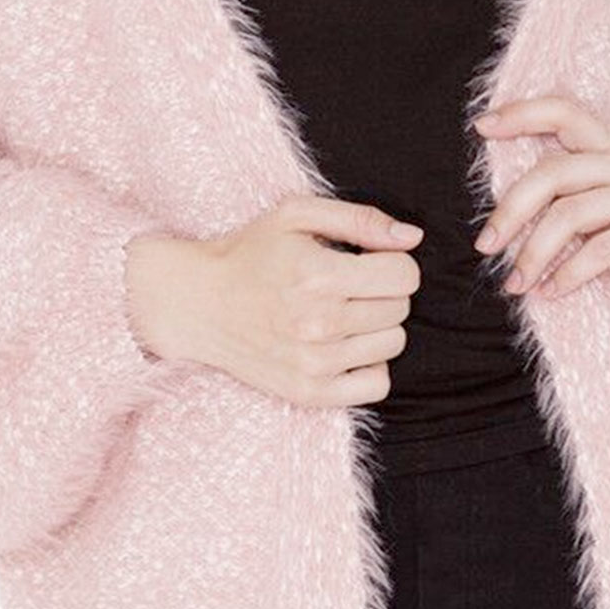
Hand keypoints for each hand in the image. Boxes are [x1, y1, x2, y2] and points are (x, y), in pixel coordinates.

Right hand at [126, 197, 425, 408]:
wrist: (197, 304)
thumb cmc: (250, 253)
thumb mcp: (296, 215)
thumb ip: (360, 219)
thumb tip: (412, 237)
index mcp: (318, 275)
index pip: (404, 276)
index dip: (392, 262)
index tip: (368, 260)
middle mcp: (319, 324)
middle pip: (400, 308)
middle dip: (382, 290)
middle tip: (347, 284)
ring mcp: (315, 364)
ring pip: (393, 343)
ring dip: (376, 325)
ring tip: (341, 312)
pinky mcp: (309, 393)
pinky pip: (378, 384)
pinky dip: (369, 364)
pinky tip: (344, 345)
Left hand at [472, 94, 609, 308]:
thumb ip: (585, 198)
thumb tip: (517, 217)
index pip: (566, 112)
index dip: (523, 113)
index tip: (482, 126)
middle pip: (553, 172)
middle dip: (510, 210)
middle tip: (486, 245)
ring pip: (571, 215)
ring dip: (534, 253)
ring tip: (516, 284)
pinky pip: (603, 250)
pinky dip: (571, 274)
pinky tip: (555, 292)